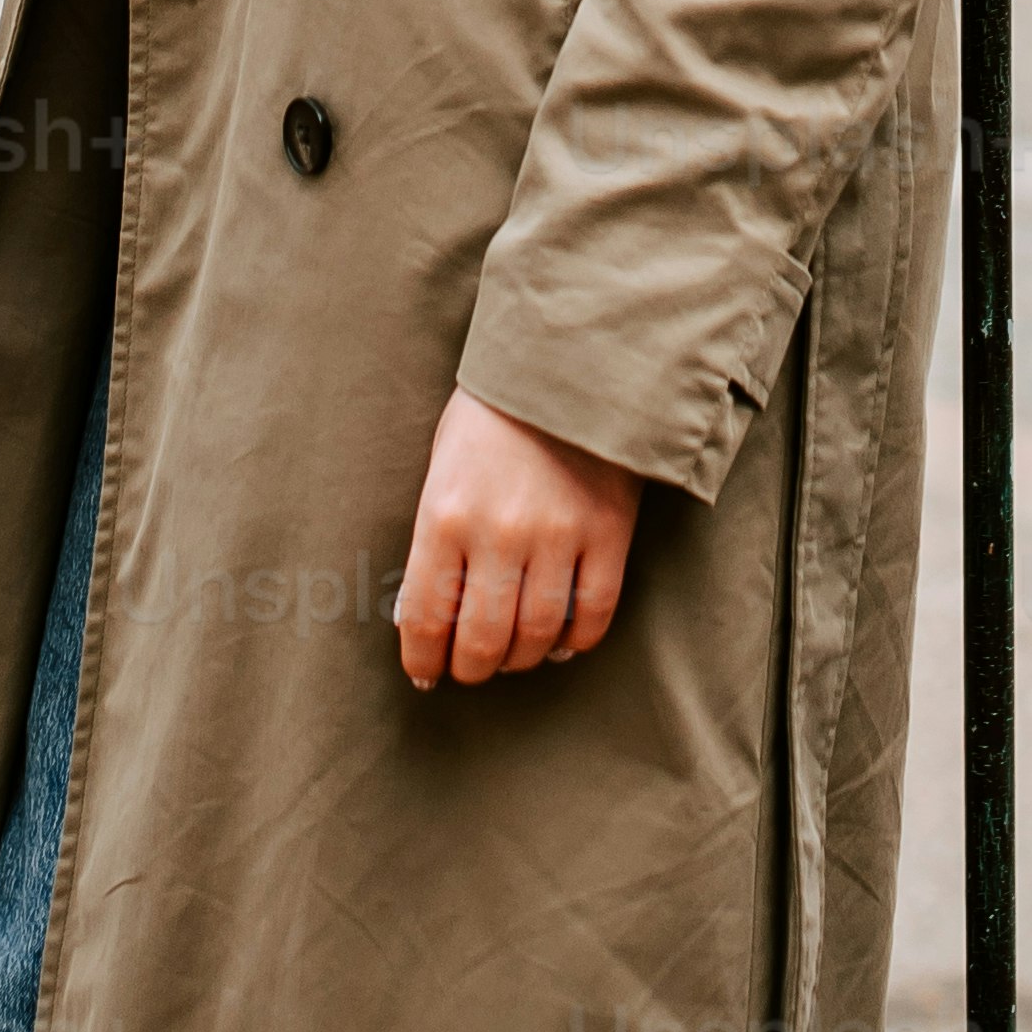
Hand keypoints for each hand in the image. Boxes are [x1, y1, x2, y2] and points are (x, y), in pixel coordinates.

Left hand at [394, 393, 641, 692]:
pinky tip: (559, 637)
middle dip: (471, 667)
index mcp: (445, 514)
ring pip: (536, 637)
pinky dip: (573, 642)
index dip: (423, 659)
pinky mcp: (608, 535)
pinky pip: (592, 617)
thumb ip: (433, 540)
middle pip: (483, 642)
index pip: (426, 618)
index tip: (425, 671)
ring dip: (520, 658)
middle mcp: (499, 533)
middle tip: (471, 666)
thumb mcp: (442, 465)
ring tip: (514, 650)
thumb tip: (425, 615)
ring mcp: (558, 536)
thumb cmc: (491, 414)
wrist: (567, 360)